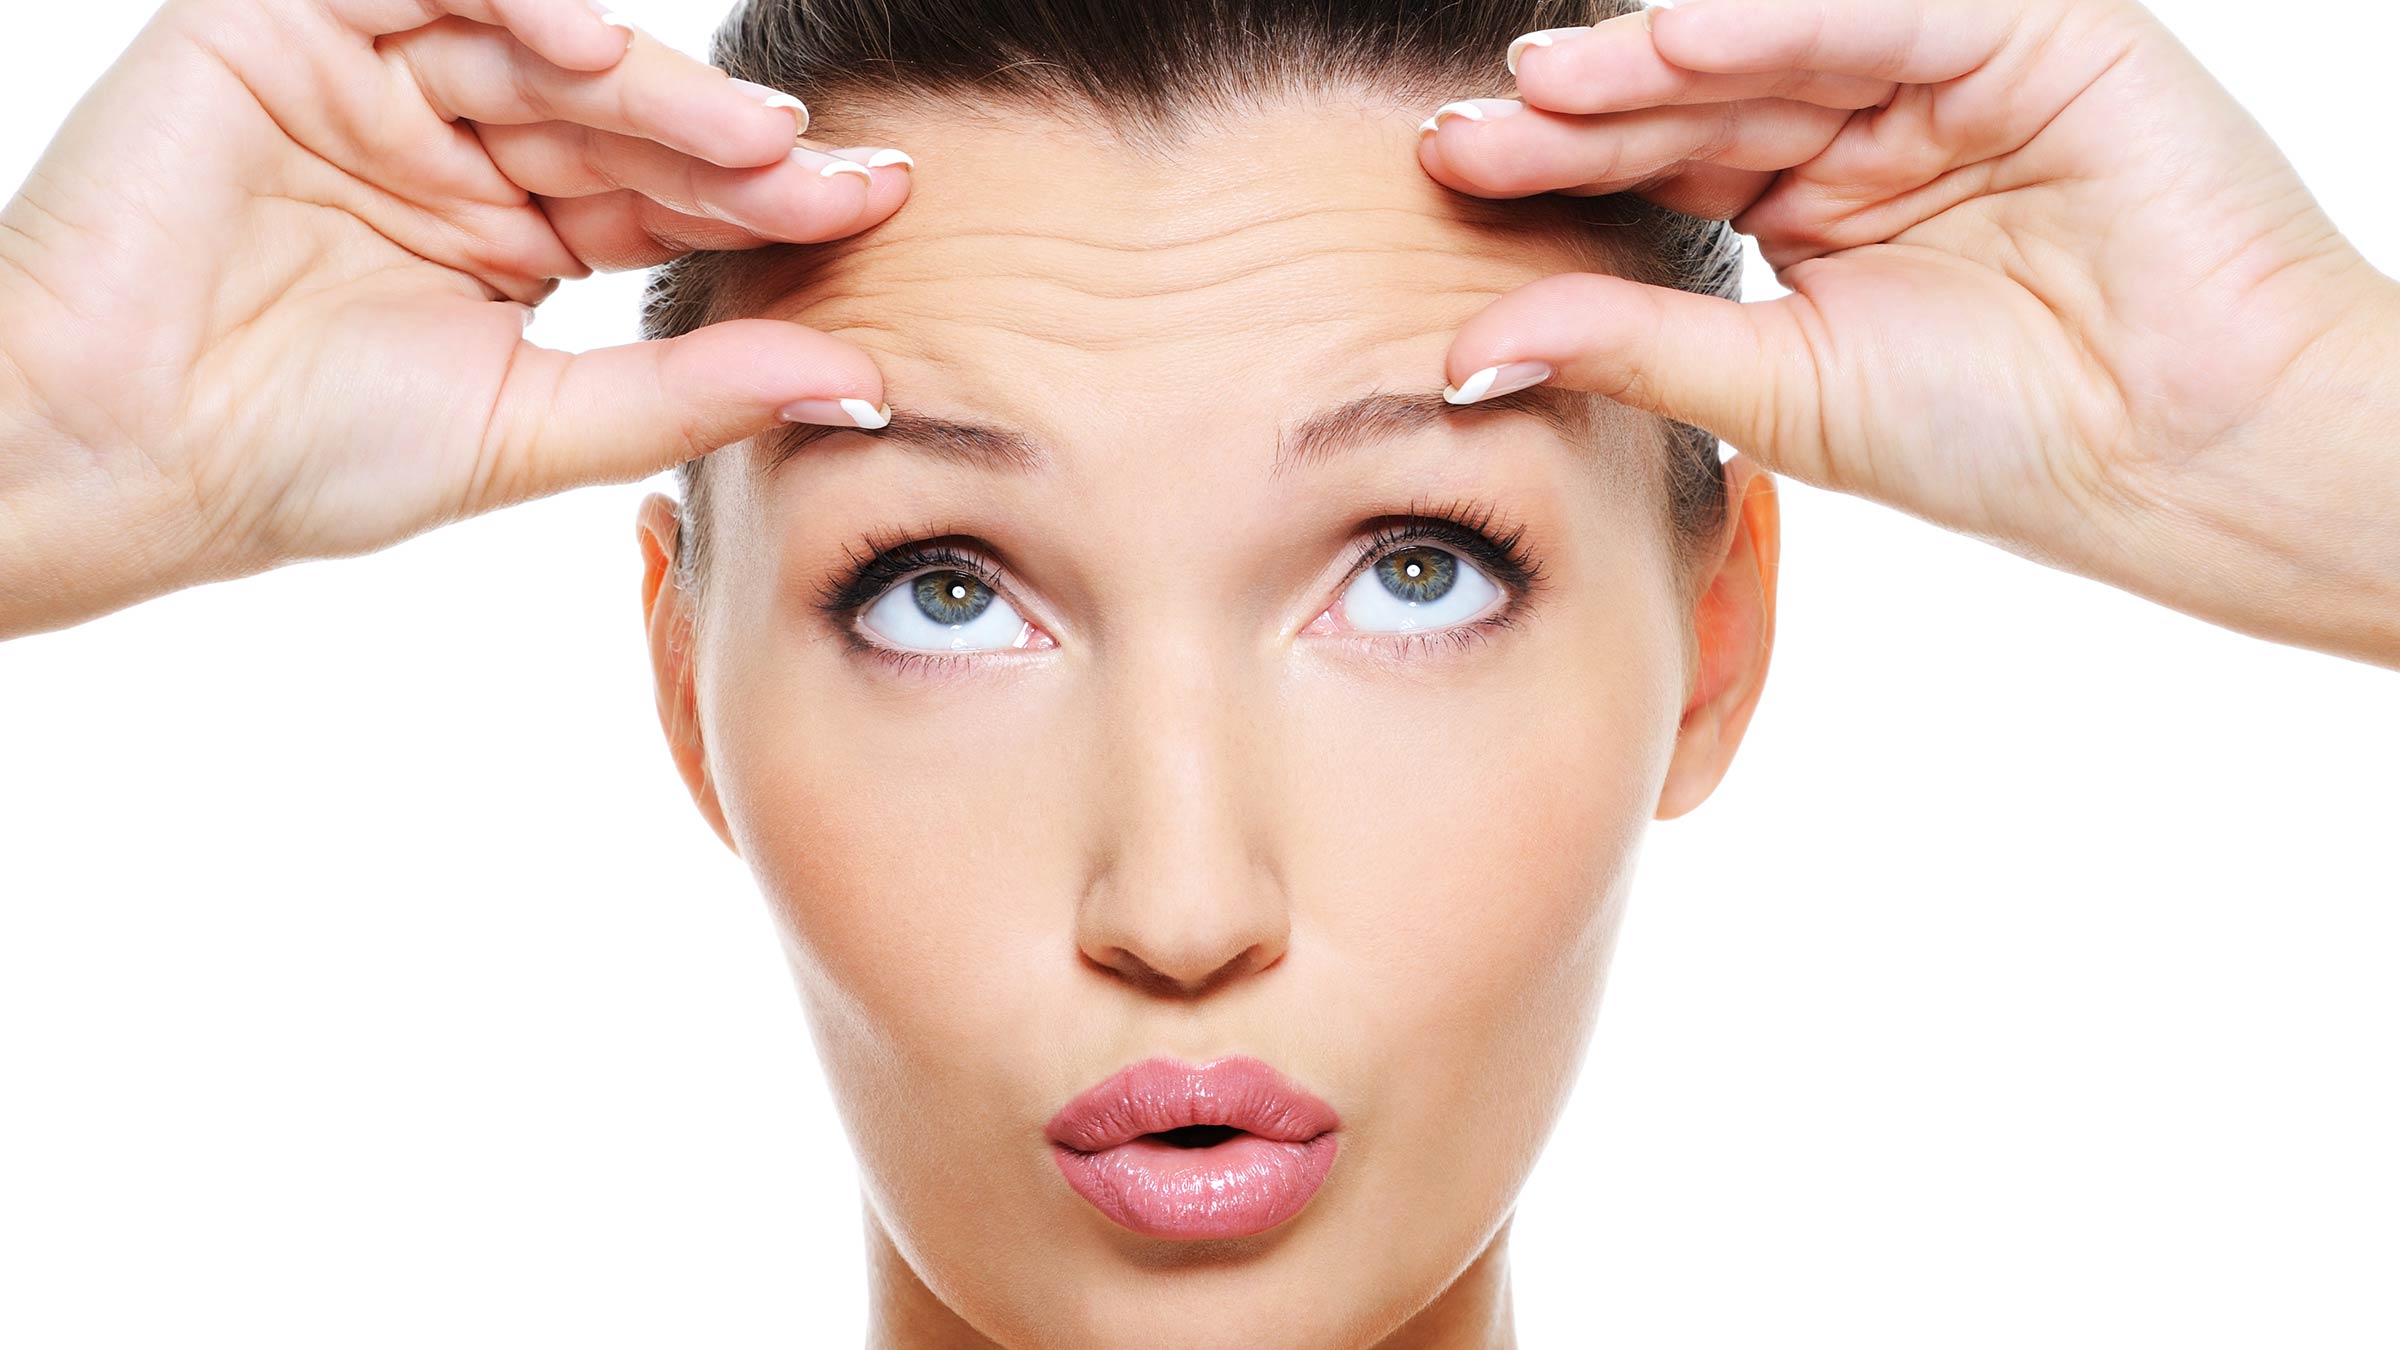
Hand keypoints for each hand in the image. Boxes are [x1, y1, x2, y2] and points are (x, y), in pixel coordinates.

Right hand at [0, 0, 906, 637]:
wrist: (118, 461)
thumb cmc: (301, 461)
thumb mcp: (531, 424)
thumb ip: (686, 389)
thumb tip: (860, 382)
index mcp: (504, 234)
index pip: (656, 194)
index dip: (764, 202)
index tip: (881, 211)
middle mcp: (446, 148)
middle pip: (618, 117)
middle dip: (732, 147)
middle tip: (836, 178)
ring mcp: (366, 82)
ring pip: (534, 41)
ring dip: (649, 79)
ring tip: (746, 137)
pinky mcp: (273, 28)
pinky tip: (587, 43)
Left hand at [1420, 0, 2399, 667]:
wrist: (2189, 460)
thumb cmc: (2002, 442)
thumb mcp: (1776, 387)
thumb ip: (1629, 343)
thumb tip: (1460, 353)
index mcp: (1812, 215)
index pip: (1663, 166)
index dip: (1557, 167)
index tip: (1442, 176)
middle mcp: (1871, 134)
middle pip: (1700, 98)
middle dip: (1580, 111)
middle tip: (1464, 129)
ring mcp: (1952, 78)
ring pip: (1780, 41)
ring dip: (1657, 57)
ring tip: (1546, 85)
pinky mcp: (2039, 37)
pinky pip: (1889, 11)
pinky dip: (1784, 19)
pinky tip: (1677, 43)